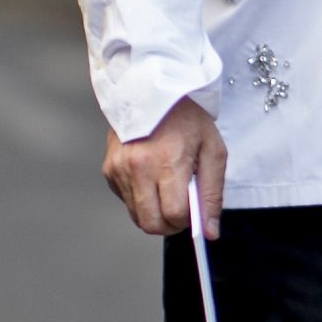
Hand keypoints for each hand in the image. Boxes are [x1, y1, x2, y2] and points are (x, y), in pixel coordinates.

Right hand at [102, 97, 225, 237]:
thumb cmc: (188, 119)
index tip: (194, 210)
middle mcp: (138, 167)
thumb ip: (212, 194)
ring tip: (166, 186)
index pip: (174, 214)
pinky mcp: (109, 169)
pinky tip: (151, 176)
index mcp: (167, 161)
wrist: (154, 90)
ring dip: (154, 211)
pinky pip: (125, 200)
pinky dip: (140, 197)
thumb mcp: (213, 151)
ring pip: (136, 216)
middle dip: (169, 224)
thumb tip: (209, 232)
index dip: (187, 219)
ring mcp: (119, 169)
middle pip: (151, 224)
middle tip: (180, 208)